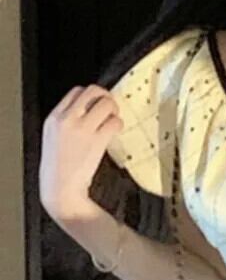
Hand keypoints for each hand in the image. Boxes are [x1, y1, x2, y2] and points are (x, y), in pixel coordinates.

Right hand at [39, 84, 122, 219]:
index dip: (91, 95)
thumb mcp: (53, 138)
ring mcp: (82, 129)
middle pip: (92, 90)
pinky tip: (115, 132)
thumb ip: (66, 122)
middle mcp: (66, 119)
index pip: (76, 91)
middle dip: (105, 97)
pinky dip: (118, 125)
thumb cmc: (59, 168)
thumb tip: (88, 111)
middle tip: (110, 108)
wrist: (60, 188)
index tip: (97, 103)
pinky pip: (114, 122)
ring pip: (106, 103)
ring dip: (115, 110)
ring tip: (113, 121)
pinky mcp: (96, 140)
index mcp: (53, 118)